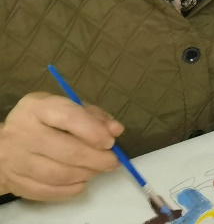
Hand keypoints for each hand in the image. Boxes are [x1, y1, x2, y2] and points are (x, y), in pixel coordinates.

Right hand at [0, 92, 121, 200]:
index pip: (69, 117)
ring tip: (98, 170)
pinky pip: (47, 191)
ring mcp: (16, 159)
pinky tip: (81, 182)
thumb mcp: (67, 108)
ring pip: (58, 174)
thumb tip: (116, 130)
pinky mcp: (14, 182)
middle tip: (112, 161)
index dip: (94, 131)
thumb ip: (94, 117)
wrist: (3, 144)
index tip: (110, 142)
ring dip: (86, 174)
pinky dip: (70, 189)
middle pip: (67, 151)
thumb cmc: (44, 121)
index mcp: (37, 108)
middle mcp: (23, 133)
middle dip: (97, 159)